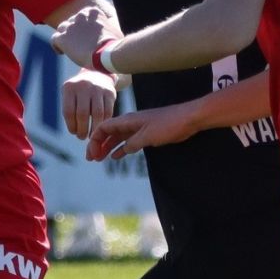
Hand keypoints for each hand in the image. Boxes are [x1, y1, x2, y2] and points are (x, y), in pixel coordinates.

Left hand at [50, 0, 119, 68]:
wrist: (107, 54)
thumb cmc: (114, 44)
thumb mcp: (114, 29)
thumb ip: (108, 25)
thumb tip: (111, 28)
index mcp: (92, 11)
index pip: (83, 16)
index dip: (83, 27)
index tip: (86, 36)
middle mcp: (79, 16)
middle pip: (71, 22)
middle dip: (73, 32)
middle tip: (78, 44)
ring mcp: (70, 26)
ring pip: (61, 29)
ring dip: (65, 38)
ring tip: (70, 49)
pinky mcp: (63, 38)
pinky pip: (54, 39)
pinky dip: (57, 46)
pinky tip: (62, 52)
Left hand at [61, 70, 118, 139]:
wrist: (98, 74)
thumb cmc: (80, 91)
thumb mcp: (70, 94)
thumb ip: (70, 109)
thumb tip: (74, 131)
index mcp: (70, 88)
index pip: (68, 111)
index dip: (71, 125)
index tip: (73, 132)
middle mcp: (84, 86)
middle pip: (82, 114)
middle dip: (82, 129)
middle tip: (82, 137)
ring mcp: (98, 88)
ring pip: (97, 114)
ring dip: (94, 128)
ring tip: (91, 136)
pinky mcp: (110, 92)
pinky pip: (108, 111)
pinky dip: (104, 122)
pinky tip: (100, 127)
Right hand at [85, 101, 199, 161]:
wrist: (188, 119)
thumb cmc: (169, 124)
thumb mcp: (148, 136)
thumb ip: (132, 143)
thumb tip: (121, 150)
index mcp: (128, 120)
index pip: (103, 127)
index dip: (95, 140)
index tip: (92, 154)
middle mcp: (130, 123)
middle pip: (108, 132)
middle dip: (98, 145)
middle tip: (92, 159)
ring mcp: (138, 128)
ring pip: (117, 137)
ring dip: (108, 147)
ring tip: (100, 159)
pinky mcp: (147, 133)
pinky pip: (129, 141)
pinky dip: (121, 148)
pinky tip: (116, 156)